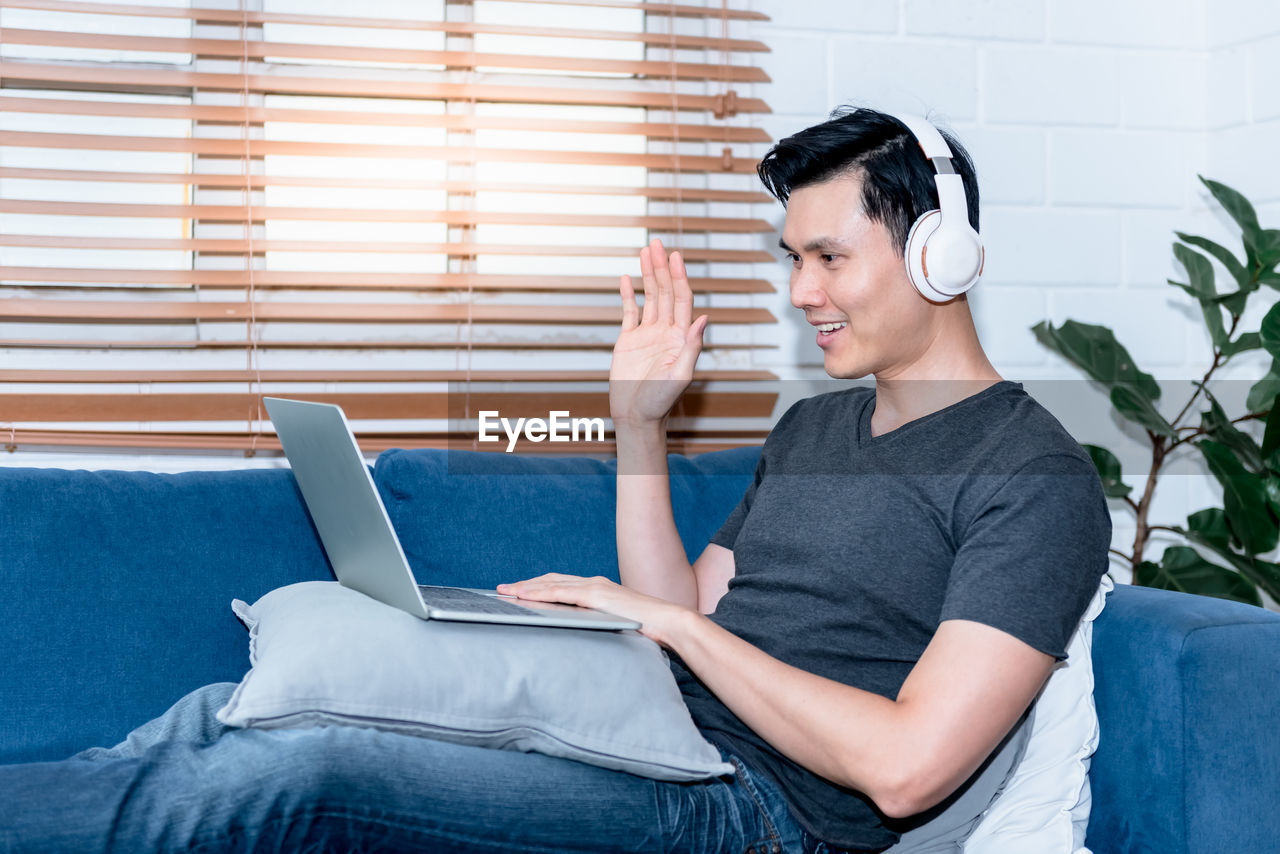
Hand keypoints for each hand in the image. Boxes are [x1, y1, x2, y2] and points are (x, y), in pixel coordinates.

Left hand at [496, 573, 694, 647]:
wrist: (668, 622)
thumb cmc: (646, 629)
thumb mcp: (615, 625)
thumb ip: (597, 624)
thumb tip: (580, 636)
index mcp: (598, 589)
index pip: (560, 584)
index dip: (537, 586)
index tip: (519, 593)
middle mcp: (593, 583)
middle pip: (550, 580)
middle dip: (525, 585)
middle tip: (503, 591)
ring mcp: (594, 587)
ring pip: (551, 584)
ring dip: (526, 588)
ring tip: (506, 594)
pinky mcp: (595, 595)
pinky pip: (560, 592)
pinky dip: (539, 593)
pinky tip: (524, 597)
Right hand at [609, 238, 708, 426]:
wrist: (636, 416)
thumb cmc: (661, 402)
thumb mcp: (680, 375)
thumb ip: (692, 346)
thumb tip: (704, 318)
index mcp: (680, 337)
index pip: (682, 300)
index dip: (680, 277)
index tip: (676, 257)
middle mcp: (665, 332)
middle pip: (666, 292)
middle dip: (662, 267)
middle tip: (658, 243)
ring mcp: (647, 334)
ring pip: (649, 297)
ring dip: (648, 274)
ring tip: (646, 251)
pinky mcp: (629, 341)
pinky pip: (629, 312)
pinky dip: (628, 295)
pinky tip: (626, 278)